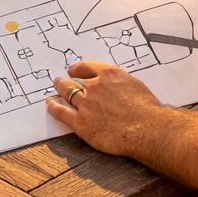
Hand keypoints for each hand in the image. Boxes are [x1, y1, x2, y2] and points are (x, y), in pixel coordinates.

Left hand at [44, 60, 160, 155]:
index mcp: (109, 74)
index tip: (74, 70)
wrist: (146, 129)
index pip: (87, 67)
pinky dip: (53, 107)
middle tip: (60, 81)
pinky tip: (50, 104)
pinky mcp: (81, 123)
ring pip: (66, 93)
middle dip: (65, 80)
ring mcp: (86, 104)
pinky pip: (61, 112)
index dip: (78, 69)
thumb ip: (123, 84)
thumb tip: (121, 88)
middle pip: (73, 80)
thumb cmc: (147, 110)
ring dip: (58, 91)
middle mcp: (94, 86)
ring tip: (54, 91)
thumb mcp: (136, 86)